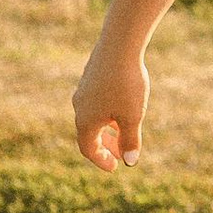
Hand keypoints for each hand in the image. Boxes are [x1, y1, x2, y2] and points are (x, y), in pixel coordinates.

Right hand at [74, 38, 149, 169]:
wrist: (119, 44)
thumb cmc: (127, 84)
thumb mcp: (133, 116)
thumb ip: (130, 140)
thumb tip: (129, 161)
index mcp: (86, 121)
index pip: (88, 149)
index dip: (101, 161)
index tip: (115, 167)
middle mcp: (79, 107)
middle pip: (88, 134)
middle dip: (105, 146)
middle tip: (122, 153)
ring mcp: (83, 91)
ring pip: (92, 118)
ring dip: (107, 130)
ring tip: (124, 131)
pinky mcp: (90, 78)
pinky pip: (95, 103)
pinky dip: (106, 114)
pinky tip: (123, 107)